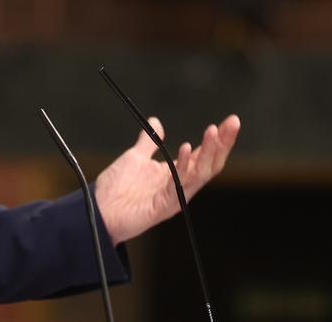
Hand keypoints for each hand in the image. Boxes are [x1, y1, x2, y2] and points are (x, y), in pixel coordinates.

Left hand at [94, 114, 239, 244]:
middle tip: (233, 123)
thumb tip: (156, 121)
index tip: (230, 121)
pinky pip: (178, 186)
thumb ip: (148, 142)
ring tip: (213, 131)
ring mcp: (173, 197)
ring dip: (209, 152)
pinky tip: (188, 149)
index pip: (204, 155)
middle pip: (209, 164)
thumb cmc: (115, 189)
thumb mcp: (135, 158)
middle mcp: (179, 186)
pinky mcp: (163, 206)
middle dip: (223, 143)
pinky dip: (184, 166)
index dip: (218, 139)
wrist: (97, 211)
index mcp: (176, 175)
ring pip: (200, 174)